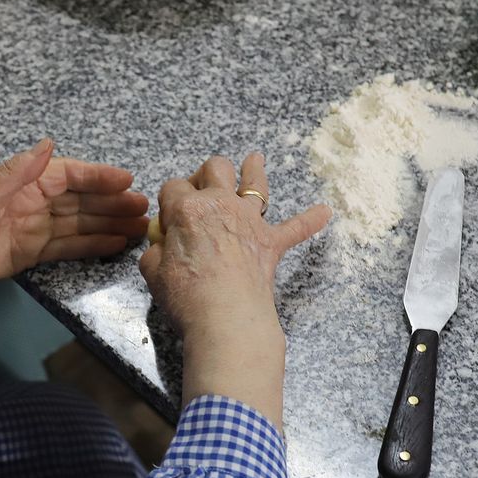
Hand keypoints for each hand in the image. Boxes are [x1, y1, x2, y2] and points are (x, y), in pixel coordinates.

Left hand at [0, 139, 146, 331]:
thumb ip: (13, 173)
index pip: (63, 174)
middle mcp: (20, 204)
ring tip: (138, 230)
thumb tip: (48, 143)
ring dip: (104, 225)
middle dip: (109, 202)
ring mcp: (21, 232)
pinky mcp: (18, 259)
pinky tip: (110, 247)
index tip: (128, 181)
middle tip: (145, 211)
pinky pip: (60, 249)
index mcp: (11, 184)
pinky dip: (86, 247)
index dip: (96, 177)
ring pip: (73, 225)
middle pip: (74, 200)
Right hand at [139, 153, 330, 426]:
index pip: (172, 187)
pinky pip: (296, 227)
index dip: (168, 202)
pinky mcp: (271, 243)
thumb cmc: (186, 296)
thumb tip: (163, 247)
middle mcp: (220, 205)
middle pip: (214, 168)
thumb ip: (156, 252)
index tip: (167, 221)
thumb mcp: (153, 273)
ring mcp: (249, 221)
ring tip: (256, 160)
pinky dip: (310, 220)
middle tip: (201, 190)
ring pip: (254, 183)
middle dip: (205, 174)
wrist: (227, 317)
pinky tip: (324, 213)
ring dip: (254, 170)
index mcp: (187, 209)